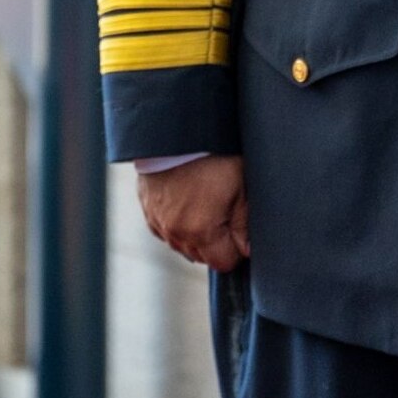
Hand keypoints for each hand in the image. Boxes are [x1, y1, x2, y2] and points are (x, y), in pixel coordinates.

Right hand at [136, 154, 249, 272]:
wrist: (178, 134)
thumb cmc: (215, 157)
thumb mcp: (241, 187)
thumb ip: (245, 224)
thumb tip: (248, 250)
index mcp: (200, 231)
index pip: (225, 262)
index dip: (239, 248)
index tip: (244, 229)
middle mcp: (175, 233)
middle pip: (203, 257)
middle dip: (219, 243)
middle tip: (229, 212)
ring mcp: (158, 223)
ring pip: (184, 246)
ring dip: (198, 235)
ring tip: (210, 204)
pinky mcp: (148, 212)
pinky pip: (168, 232)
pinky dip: (181, 225)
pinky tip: (191, 203)